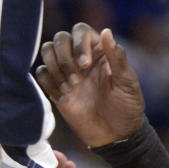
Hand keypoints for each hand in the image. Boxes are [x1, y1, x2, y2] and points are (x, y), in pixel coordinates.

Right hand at [36, 24, 144, 146]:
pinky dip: (48, 83)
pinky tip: (63, 98)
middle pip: (60, 38)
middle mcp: (79, 56)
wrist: (115, 137)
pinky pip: (41, 73)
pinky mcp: (55, 85)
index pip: (80, 30)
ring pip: (47, 50)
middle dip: (64, 58)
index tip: (85, 65)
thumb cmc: (126, 108)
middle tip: (77, 81)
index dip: (79, 43)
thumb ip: (117, 58)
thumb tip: (106, 31)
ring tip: (69, 89)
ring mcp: (66, 70)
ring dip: (55, 68)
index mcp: (98, 51)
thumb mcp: (127, 83)